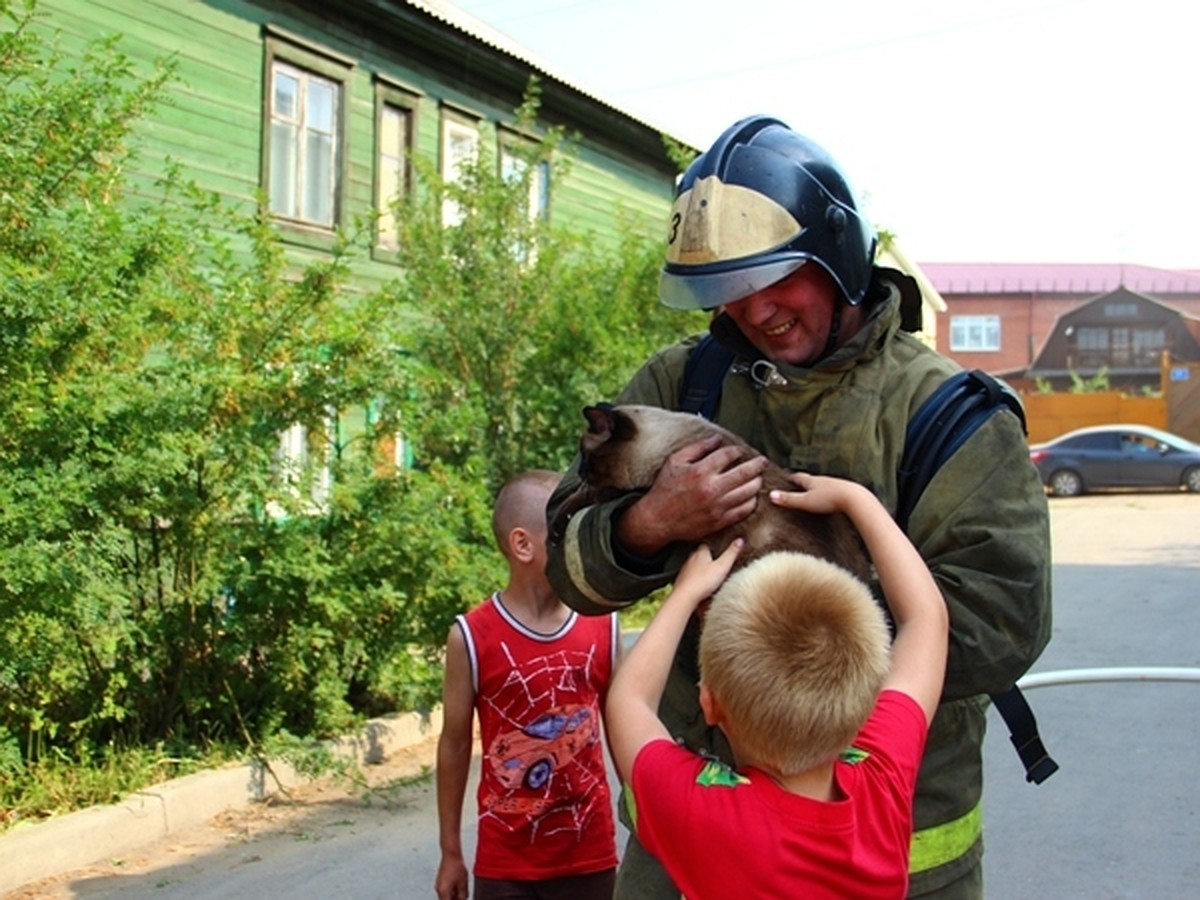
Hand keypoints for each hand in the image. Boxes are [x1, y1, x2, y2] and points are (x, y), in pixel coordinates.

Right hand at [435, 856, 468, 899]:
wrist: (451, 855)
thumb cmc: (456, 866)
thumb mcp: (462, 883)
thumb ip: (463, 894)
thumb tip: (463, 899)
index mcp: (443, 891)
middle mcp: (439, 889)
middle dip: (454, 899)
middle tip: (462, 897)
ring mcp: (439, 885)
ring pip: (446, 896)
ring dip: (453, 896)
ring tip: (461, 892)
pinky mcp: (440, 881)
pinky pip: (445, 890)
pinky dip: (451, 891)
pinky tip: (458, 887)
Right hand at [617, 436, 767, 555]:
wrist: (658, 519)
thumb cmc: (665, 488)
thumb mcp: (675, 461)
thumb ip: (698, 448)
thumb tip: (717, 438)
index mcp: (700, 471)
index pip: (728, 455)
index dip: (738, 450)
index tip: (741, 450)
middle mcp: (711, 489)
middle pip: (745, 473)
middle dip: (757, 465)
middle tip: (763, 461)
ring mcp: (717, 507)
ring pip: (748, 492)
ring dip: (757, 483)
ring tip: (759, 478)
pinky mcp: (719, 521)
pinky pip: (744, 510)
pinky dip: (752, 502)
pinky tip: (752, 496)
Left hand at [671, 538, 743, 605]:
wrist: (686, 596)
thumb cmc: (703, 581)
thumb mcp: (722, 566)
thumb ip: (731, 553)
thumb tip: (740, 540)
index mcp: (700, 553)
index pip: (707, 545)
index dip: (715, 547)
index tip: (721, 549)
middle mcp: (691, 559)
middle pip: (700, 555)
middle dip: (708, 557)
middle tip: (717, 562)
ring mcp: (685, 570)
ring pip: (694, 566)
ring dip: (701, 568)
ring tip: (710, 574)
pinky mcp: (682, 581)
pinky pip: (690, 577)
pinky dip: (696, 579)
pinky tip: (701, 584)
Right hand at [768, 471, 867, 515]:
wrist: (854, 499)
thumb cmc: (829, 499)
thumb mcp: (805, 501)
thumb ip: (788, 499)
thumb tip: (770, 495)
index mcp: (812, 481)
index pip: (798, 477)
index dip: (791, 477)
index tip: (785, 476)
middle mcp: (823, 480)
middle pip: (811, 479)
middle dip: (803, 480)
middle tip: (796, 482)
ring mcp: (835, 484)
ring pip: (823, 484)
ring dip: (816, 487)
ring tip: (812, 491)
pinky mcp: (845, 491)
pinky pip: (833, 490)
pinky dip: (828, 493)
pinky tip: (830, 499)